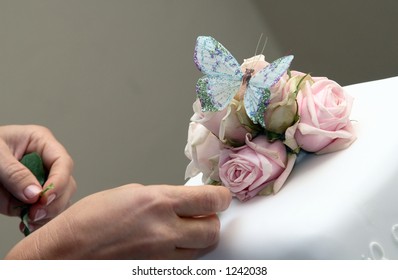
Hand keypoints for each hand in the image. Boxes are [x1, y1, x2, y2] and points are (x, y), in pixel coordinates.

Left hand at [0, 125, 75, 231]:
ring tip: (30, 219)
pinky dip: (39, 222)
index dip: (60, 181)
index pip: (63, 163)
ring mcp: (40, 182)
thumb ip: (15, 173)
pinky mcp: (31, 199)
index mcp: (42, 143)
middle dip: (54, 201)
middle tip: (35, 212)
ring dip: (48, 214)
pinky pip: (45, 213)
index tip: (46, 197)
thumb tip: (35, 194)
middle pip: (66, 184)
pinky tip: (28, 224)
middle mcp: (46, 163)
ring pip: (59, 201)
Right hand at [6, 184, 230, 258]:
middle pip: (213, 230)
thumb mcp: (132, 192)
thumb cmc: (90, 219)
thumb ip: (164, 197)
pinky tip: (170, 246)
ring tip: (184, 230)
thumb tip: (185, 201)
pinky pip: (182, 264)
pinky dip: (183, 255)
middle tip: (203, 215)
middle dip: (212, 221)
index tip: (221, 196)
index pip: (211, 200)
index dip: (222, 197)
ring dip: (199, 239)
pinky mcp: (156, 272)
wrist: (68, 250)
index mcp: (158, 202)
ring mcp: (161, 256)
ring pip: (201, 250)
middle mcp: (164, 230)